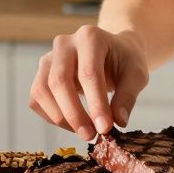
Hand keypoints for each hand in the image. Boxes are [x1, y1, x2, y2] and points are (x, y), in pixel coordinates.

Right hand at [28, 26, 149, 141]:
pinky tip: (72, 125)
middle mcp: (64, 43)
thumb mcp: (137, 74)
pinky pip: (36, 100)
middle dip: (74, 114)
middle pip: (59, 81)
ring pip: (42, 91)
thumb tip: (118, 121)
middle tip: (91, 135)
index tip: (105, 128)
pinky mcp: (41, 74)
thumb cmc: (125, 61)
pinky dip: (51, 117)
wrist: (114, 51)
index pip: (89, 73)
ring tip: (84, 132)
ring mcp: (49, 58)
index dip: (96, 103)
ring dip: (60, 118)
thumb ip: (128, 96)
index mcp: (90, 37)